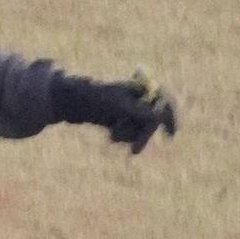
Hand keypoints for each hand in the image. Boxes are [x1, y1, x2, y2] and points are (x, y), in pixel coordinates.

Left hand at [56, 70, 177, 152]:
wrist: (69, 99)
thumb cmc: (93, 96)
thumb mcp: (117, 104)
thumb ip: (139, 111)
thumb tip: (158, 117)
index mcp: (138, 86)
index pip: (163, 99)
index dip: (169, 116)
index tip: (170, 134)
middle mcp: (136, 98)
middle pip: (153, 119)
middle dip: (144, 134)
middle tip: (134, 152)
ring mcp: (128, 110)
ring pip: (141, 130)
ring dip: (129, 136)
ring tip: (112, 133)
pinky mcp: (119, 121)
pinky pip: (130, 136)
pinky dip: (123, 138)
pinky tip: (109, 135)